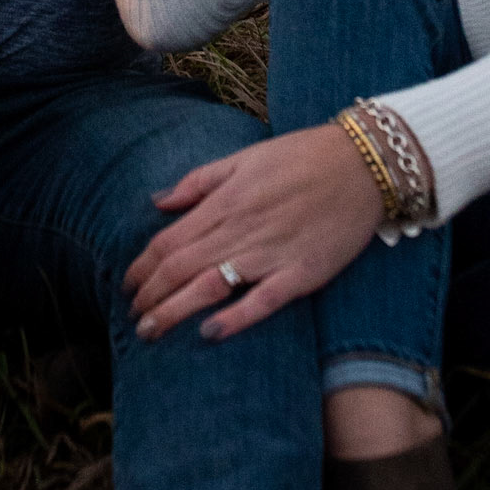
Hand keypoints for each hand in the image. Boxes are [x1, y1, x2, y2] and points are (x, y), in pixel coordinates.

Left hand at [123, 123, 385, 342]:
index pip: (169, 242)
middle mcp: (241, 230)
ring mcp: (271, 253)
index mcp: (225, 202)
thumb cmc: (301, 157)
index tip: (128, 286)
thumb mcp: (243, 157)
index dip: (142, 268)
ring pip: (210, 286)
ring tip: (150, 332)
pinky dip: (235, 318)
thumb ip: (198, 182)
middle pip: (180, 269)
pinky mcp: (301, 273)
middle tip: (132, 320)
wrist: (362, 163)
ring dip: (174, 311)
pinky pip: (262, 301)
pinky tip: (210, 333)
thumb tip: (157, 201)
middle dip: (150, 297)